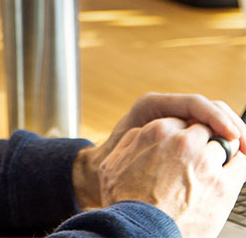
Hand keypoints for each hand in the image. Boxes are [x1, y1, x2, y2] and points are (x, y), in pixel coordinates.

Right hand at [97, 118, 244, 237]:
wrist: (141, 234)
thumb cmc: (125, 204)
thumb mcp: (113, 164)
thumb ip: (131, 142)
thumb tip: (143, 133)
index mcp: (156, 132)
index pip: (181, 120)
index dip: (184, 133)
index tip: (185, 146)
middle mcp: (183, 142)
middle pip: (204, 128)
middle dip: (205, 140)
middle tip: (201, 156)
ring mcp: (205, 162)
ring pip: (225, 142)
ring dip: (224, 152)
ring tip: (217, 167)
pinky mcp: (223, 186)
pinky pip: (242, 163)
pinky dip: (239, 163)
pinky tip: (234, 169)